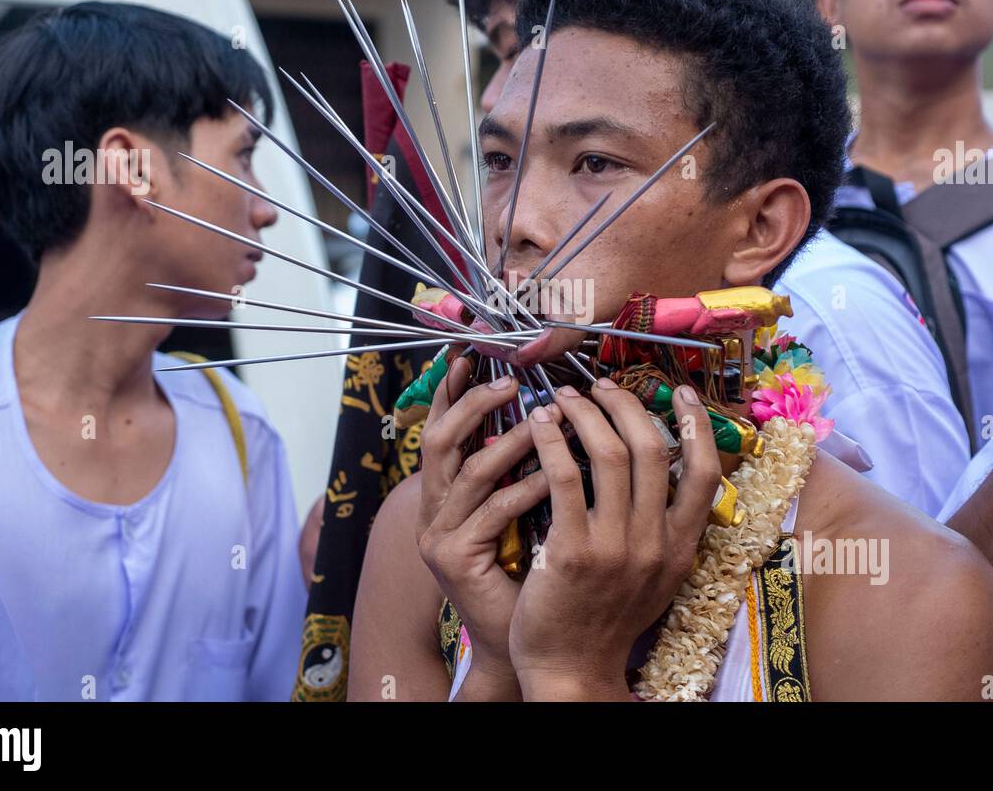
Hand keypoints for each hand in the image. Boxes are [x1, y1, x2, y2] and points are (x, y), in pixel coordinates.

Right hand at [416, 356, 557, 693]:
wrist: (529, 640)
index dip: (454, 391)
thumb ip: (524, 464)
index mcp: (448, 493)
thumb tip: (549, 408)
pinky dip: (528, 486)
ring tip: (546, 418)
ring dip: (511, 440)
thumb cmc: (536, 571)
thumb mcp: (526, 508)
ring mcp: (439, 535)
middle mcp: (434, 509)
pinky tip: (558, 474)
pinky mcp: (454, 558)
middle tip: (511, 381)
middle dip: (474, 404)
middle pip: (440, 440)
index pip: (445, 429)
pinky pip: (495, 510)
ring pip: (470, 471)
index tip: (473, 353)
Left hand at [508, 379, 719, 700]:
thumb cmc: (606, 620)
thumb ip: (663, 530)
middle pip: (652, 450)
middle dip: (624, 405)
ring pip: (609, 455)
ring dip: (585, 415)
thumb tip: (665, 472)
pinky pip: (564, 479)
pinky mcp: (572, 552)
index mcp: (682, 548)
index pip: (706, 473)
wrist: (573, 671)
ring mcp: (616, 548)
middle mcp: (656, 544)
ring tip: (563, 398)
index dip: (697, 425)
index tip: (681, 392)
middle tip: (599, 387)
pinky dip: (552, 443)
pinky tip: (540, 426)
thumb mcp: (654, 579)